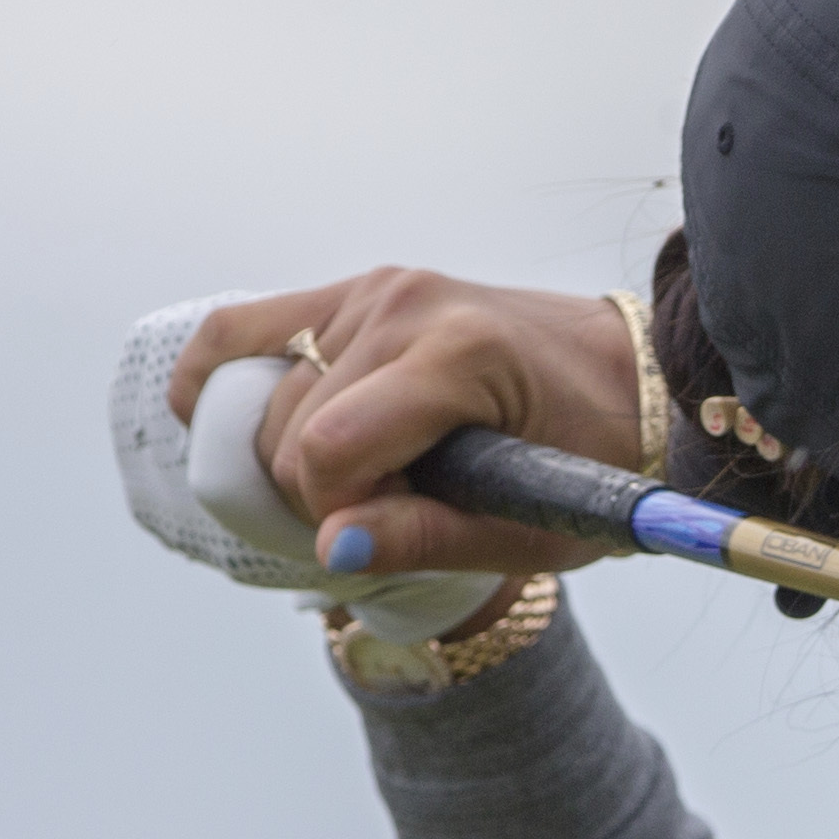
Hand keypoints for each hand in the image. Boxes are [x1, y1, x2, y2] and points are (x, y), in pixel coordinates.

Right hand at [170, 271, 643, 580]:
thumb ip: (427, 540)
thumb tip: (329, 549)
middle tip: (390, 509)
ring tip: (364, 473)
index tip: (387, 534)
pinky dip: (219, 380)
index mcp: (459, 354)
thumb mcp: (534, 527)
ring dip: (289, 454)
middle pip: (287, 430)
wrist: (630, 376)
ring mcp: (372, 290)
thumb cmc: (595, 455)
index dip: (337, 514)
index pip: (328, 450)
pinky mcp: (353, 291)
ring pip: (262, 396)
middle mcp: (404, 305)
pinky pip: (241, 329)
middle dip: (318, 493)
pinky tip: (207, 418)